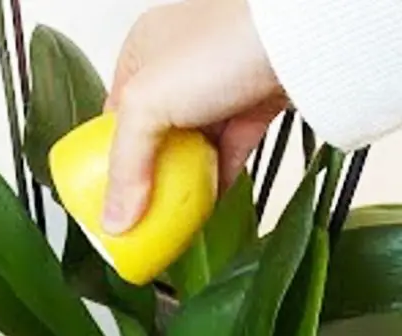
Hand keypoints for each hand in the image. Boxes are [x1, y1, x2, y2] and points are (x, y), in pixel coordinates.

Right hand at [102, 0, 287, 234]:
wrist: (299, 42)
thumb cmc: (219, 48)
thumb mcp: (147, 106)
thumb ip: (125, 167)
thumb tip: (114, 220)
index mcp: (143, 49)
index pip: (114, 112)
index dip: (108, 154)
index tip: (108, 193)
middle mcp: (179, 63)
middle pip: (154, 132)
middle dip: (148, 172)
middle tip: (137, 209)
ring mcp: (219, 84)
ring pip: (192, 143)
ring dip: (183, 178)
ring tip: (169, 214)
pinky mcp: (254, 104)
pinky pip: (228, 150)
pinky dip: (217, 177)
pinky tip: (205, 204)